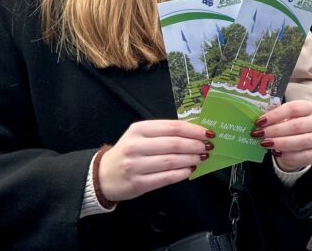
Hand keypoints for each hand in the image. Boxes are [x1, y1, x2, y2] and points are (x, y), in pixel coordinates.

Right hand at [98, 120, 212, 201]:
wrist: (103, 175)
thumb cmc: (128, 152)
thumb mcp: (140, 136)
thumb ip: (163, 132)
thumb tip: (194, 131)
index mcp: (138, 130)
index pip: (172, 127)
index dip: (193, 130)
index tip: (207, 132)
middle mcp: (135, 146)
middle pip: (174, 144)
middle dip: (195, 145)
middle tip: (208, 146)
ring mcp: (135, 166)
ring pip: (171, 161)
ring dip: (191, 159)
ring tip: (201, 157)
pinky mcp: (138, 184)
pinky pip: (166, 178)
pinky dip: (181, 173)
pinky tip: (189, 170)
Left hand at [254, 100, 311, 171]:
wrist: (298, 142)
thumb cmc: (287, 125)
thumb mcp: (281, 117)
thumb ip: (272, 116)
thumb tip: (258, 120)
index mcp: (308, 107)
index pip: (293, 108)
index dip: (275, 115)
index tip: (260, 121)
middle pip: (297, 125)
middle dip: (276, 130)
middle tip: (260, 134)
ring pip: (302, 141)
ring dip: (281, 143)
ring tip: (266, 144)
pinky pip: (304, 156)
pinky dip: (289, 156)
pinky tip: (277, 153)